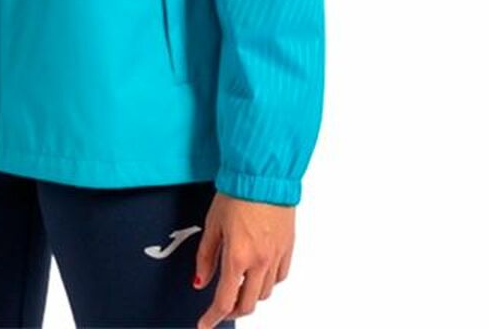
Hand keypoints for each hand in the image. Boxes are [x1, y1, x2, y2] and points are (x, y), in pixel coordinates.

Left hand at [193, 193, 293, 326]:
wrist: (263, 175)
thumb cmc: (236, 193)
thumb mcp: (212, 224)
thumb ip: (206, 257)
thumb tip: (201, 281)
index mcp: (238, 256)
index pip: (224, 300)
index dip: (213, 317)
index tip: (205, 324)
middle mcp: (260, 262)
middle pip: (248, 304)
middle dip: (233, 311)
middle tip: (221, 308)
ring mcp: (276, 256)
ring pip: (264, 293)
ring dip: (250, 296)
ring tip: (238, 287)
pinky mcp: (288, 248)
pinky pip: (279, 278)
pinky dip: (267, 283)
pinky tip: (258, 274)